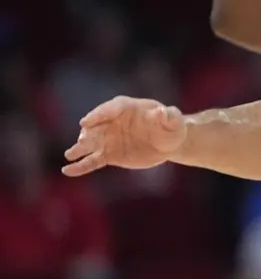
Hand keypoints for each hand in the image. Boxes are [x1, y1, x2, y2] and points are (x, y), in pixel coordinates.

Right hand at [62, 97, 186, 176]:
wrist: (168, 143)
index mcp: (126, 108)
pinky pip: (92, 160)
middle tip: (82, 141)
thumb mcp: (174, 121)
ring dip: (80, 149)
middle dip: (88, 133)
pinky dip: (81, 166)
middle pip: (96, 126)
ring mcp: (108, 139)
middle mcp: (112, 121)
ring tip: (70, 154)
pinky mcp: (108, 154)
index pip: (110, 109)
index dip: (98, 115)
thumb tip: (163, 112)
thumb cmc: (171, 127)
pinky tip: (68, 171)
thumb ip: (169, 116)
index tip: (86, 122)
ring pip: (91, 144)